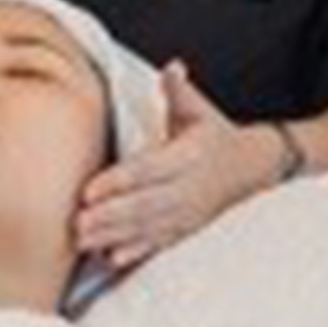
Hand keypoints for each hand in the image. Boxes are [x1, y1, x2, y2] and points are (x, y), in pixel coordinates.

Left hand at [74, 61, 285, 268]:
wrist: (251, 169)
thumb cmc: (215, 136)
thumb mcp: (200, 110)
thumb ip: (180, 90)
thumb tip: (173, 67)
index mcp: (190, 155)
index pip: (149, 170)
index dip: (119, 182)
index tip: (89, 190)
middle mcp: (189, 188)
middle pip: (145, 205)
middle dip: (109, 216)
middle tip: (76, 221)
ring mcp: (187, 213)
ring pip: (147, 228)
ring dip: (113, 236)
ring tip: (82, 240)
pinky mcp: (185, 229)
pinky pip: (158, 244)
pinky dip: (135, 252)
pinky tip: (111, 259)